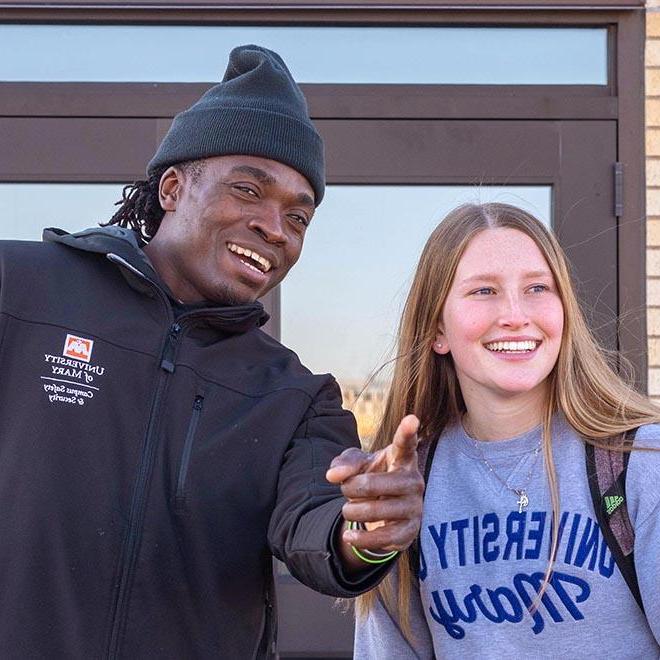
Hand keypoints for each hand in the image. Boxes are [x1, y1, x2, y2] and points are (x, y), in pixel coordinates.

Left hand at [326, 414, 423, 565]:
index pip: (405, 444)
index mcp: (401, 458)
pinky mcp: (409, 531)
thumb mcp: (355, 464)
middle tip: (346, 489)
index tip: (412, 419)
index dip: (407, 432)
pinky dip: (362, 539)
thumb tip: (334, 475)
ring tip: (348, 510)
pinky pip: (385, 538)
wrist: (380, 510)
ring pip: (379, 510)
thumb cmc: (370, 478)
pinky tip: (349, 536)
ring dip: (354, 511)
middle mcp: (413, 481)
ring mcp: (414, 507)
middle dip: (354, 488)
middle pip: (378, 483)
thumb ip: (344, 463)